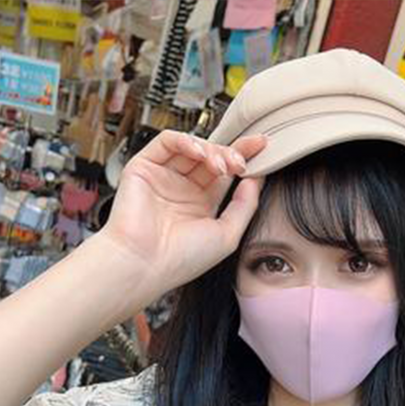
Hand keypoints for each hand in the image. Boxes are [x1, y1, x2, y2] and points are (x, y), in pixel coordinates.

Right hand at [97, 130, 267, 294]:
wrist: (144, 265)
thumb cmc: (181, 260)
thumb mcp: (228, 235)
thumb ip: (245, 205)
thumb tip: (256, 179)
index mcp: (200, 206)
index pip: (224, 174)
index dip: (243, 158)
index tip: (261, 148)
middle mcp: (181, 190)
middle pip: (210, 157)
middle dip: (230, 152)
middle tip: (241, 162)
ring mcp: (162, 178)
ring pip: (191, 147)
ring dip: (211, 150)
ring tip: (221, 165)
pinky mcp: (143, 168)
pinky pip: (165, 142)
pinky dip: (185, 140)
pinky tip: (199, 153)